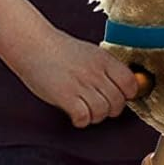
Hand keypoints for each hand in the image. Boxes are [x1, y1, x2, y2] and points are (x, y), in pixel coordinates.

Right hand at [18, 30, 139, 128]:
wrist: (33, 44)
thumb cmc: (59, 50)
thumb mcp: (90, 53)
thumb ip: (107, 69)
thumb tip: (123, 87)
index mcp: (104, 60)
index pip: (130, 84)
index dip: (127, 95)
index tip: (119, 97)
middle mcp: (95, 72)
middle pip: (117, 102)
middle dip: (110, 110)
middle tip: (99, 106)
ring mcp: (81, 84)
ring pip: (102, 112)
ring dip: (95, 116)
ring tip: (86, 110)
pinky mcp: (65, 95)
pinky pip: (83, 116)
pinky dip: (81, 120)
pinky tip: (75, 114)